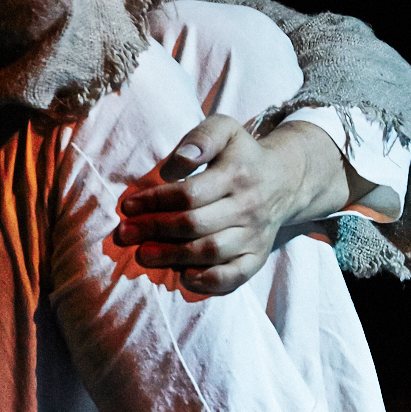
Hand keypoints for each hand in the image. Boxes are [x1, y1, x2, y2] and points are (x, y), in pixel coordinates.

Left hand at [114, 117, 349, 295]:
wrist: (285, 179)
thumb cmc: (242, 154)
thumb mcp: (225, 130)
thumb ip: (201, 137)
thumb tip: (174, 165)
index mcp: (237, 174)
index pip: (190, 194)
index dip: (155, 201)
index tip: (128, 206)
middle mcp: (248, 207)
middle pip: (196, 225)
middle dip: (155, 230)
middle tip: (125, 234)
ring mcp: (254, 235)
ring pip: (211, 252)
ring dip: (173, 257)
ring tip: (143, 255)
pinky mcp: (258, 256)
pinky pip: (235, 276)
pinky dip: (209, 281)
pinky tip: (183, 276)